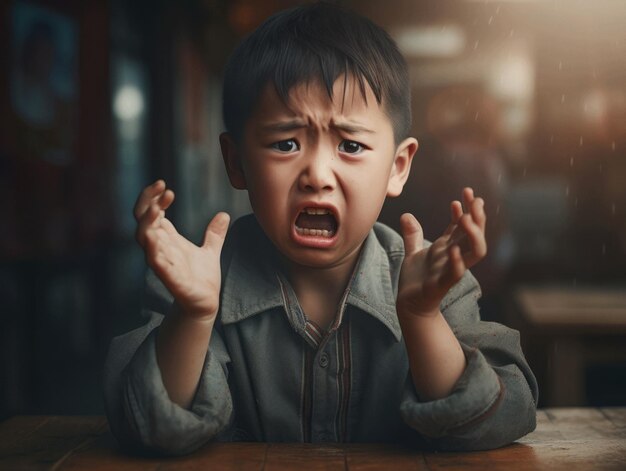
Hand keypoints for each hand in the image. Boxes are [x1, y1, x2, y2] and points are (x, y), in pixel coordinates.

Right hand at [134, 180, 229, 320]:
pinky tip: (155, 238)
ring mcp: (162, 261)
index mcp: (168, 239)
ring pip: (144, 239)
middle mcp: (160, 247)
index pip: (152, 213)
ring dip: (148, 223)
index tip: (166, 187)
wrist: (206, 303)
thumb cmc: (201, 278)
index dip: (155, 198)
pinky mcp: (169, 277)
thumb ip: (214, 234)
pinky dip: (153, 250)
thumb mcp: (211, 250)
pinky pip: (155, 262)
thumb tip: (224, 215)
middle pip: (143, 220)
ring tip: (157, 208)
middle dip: (148, 202)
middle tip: (162, 187)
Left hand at [397, 187, 486, 316]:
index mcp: (447, 248)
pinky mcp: (442, 285)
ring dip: (473, 234)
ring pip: (475, 252)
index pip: (462, 226)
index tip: (464, 193)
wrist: (409, 305)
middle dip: (477, 215)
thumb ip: (413, 235)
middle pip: (474, 234)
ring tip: (465, 218)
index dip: (466, 209)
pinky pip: (455, 274)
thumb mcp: (413, 252)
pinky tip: (453, 249)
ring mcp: (450, 270)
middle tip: (473, 196)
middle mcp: (453, 256)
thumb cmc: (415, 280)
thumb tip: (406, 215)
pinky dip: (457, 262)